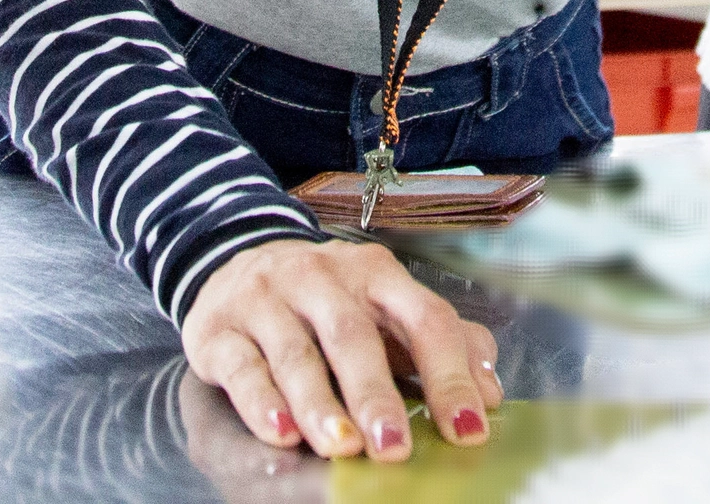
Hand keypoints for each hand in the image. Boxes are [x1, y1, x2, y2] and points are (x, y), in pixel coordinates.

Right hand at [178, 235, 500, 465]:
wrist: (234, 262)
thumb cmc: (328, 302)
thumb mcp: (388, 310)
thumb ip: (443, 343)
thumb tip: (490, 392)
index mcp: (377, 273)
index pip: (423, 318)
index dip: (449, 374)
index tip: (467, 430)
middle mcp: (322, 276)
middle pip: (354, 335)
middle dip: (377, 394)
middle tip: (395, 447)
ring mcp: (266, 298)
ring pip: (295, 352)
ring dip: (320, 403)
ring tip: (342, 446)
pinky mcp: (219, 328)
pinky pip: (242, 365)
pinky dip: (262, 400)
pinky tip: (280, 432)